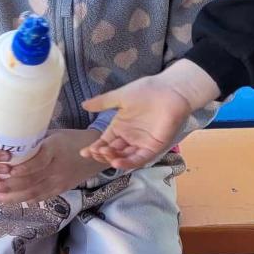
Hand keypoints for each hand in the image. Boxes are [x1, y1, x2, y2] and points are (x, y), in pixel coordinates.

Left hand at [0, 129, 101, 203]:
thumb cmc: (73, 140)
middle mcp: (57, 167)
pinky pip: (41, 197)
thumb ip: (36, 141)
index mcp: (56, 149)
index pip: (38, 161)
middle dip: (9, 186)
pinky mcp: (61, 189)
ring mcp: (59, 181)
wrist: (97, 155)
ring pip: (34, 192)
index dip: (22, 168)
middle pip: (32, 180)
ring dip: (13, 196)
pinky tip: (11, 201)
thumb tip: (11, 142)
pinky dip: (25, 200)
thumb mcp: (56, 134)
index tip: (6, 170)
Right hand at [80, 60, 219, 169]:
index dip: (94, 148)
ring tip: (104, 154)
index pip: (104, 142)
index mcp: (121, 127)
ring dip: (112, 159)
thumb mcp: (121, 96)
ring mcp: (141, 143)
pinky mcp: (153, 147)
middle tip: (94, 152)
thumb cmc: (147, 90)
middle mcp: (129, 137)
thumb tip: (83, 105)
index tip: (83, 152)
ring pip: (124, 158)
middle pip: (112, 152)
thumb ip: (102, 103)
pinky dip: (128, 163)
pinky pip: (139, 159)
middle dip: (102, 154)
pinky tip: (116, 162)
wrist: (170, 90)